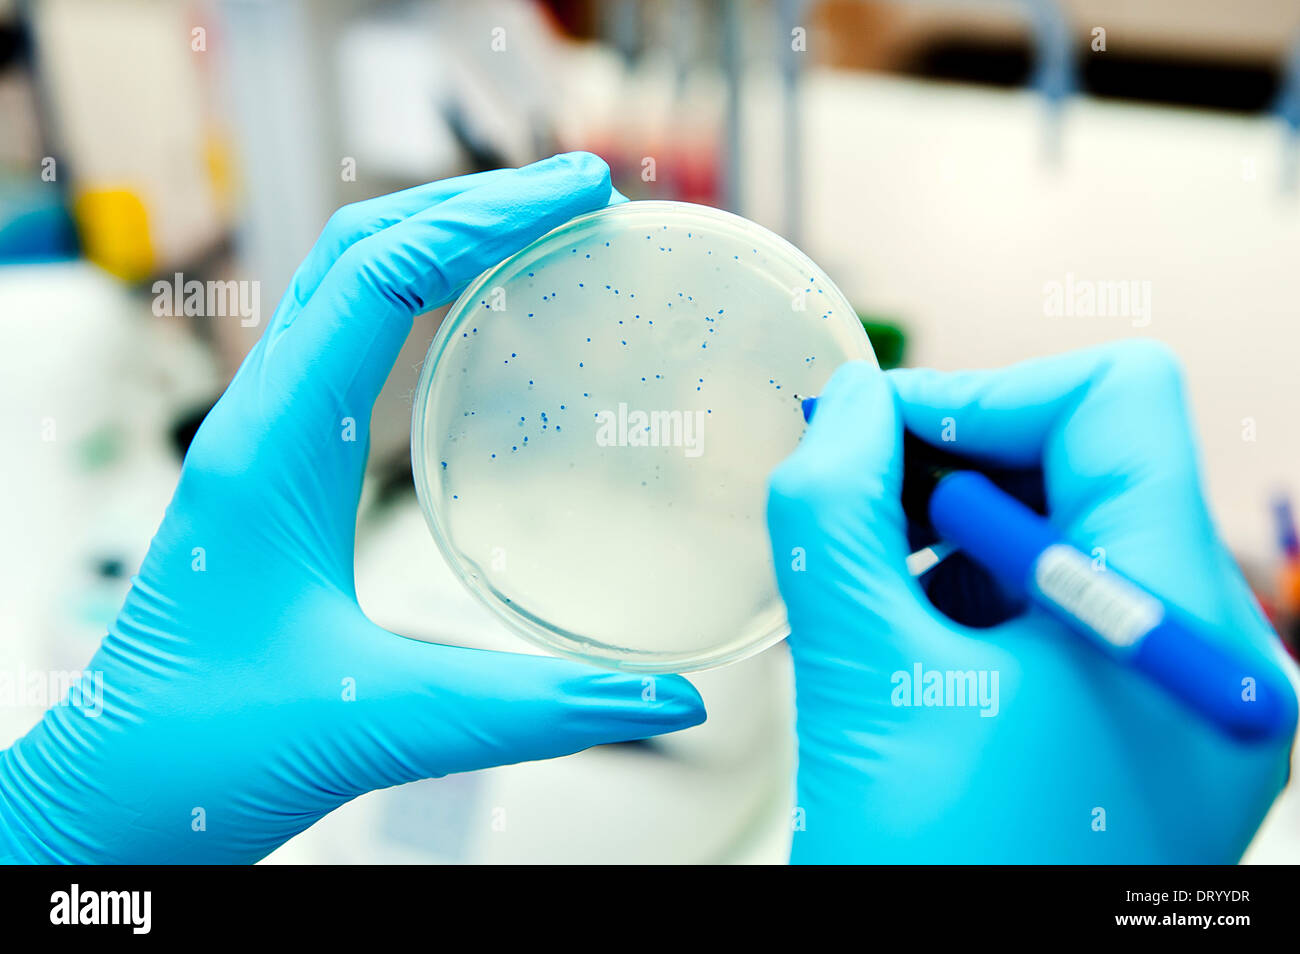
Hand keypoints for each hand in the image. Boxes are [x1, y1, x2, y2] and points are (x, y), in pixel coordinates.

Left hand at [0, 153, 703, 863]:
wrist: (118, 790)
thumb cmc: (207, 752)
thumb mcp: (385, 724)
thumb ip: (537, 710)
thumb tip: (671, 702)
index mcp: (273, 450)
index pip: (376, 276)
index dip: (482, 216)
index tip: (578, 193)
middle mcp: (260, 421)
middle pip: (358, 250)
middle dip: (470, 202)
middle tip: (579, 191)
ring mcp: (265, 438)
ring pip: (346, 287)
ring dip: (441, 239)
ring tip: (541, 229)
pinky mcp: (280, 467)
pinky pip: (347, 343)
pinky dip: (419, 300)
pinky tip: (479, 324)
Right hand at [768, 341, 1295, 862]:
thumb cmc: (927, 883)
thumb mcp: (862, 677)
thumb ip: (837, 513)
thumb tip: (846, 404)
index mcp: (1186, 629)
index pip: (1114, 402)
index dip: (981, 395)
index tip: (878, 439)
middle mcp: (1218, 653)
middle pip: (1098, 458)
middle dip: (957, 461)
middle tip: (852, 491)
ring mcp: (1186, 695)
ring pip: (1079, 526)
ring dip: (959, 528)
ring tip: (870, 582)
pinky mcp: (1147, 724)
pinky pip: (1070, 601)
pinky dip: (977, 587)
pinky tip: (905, 631)